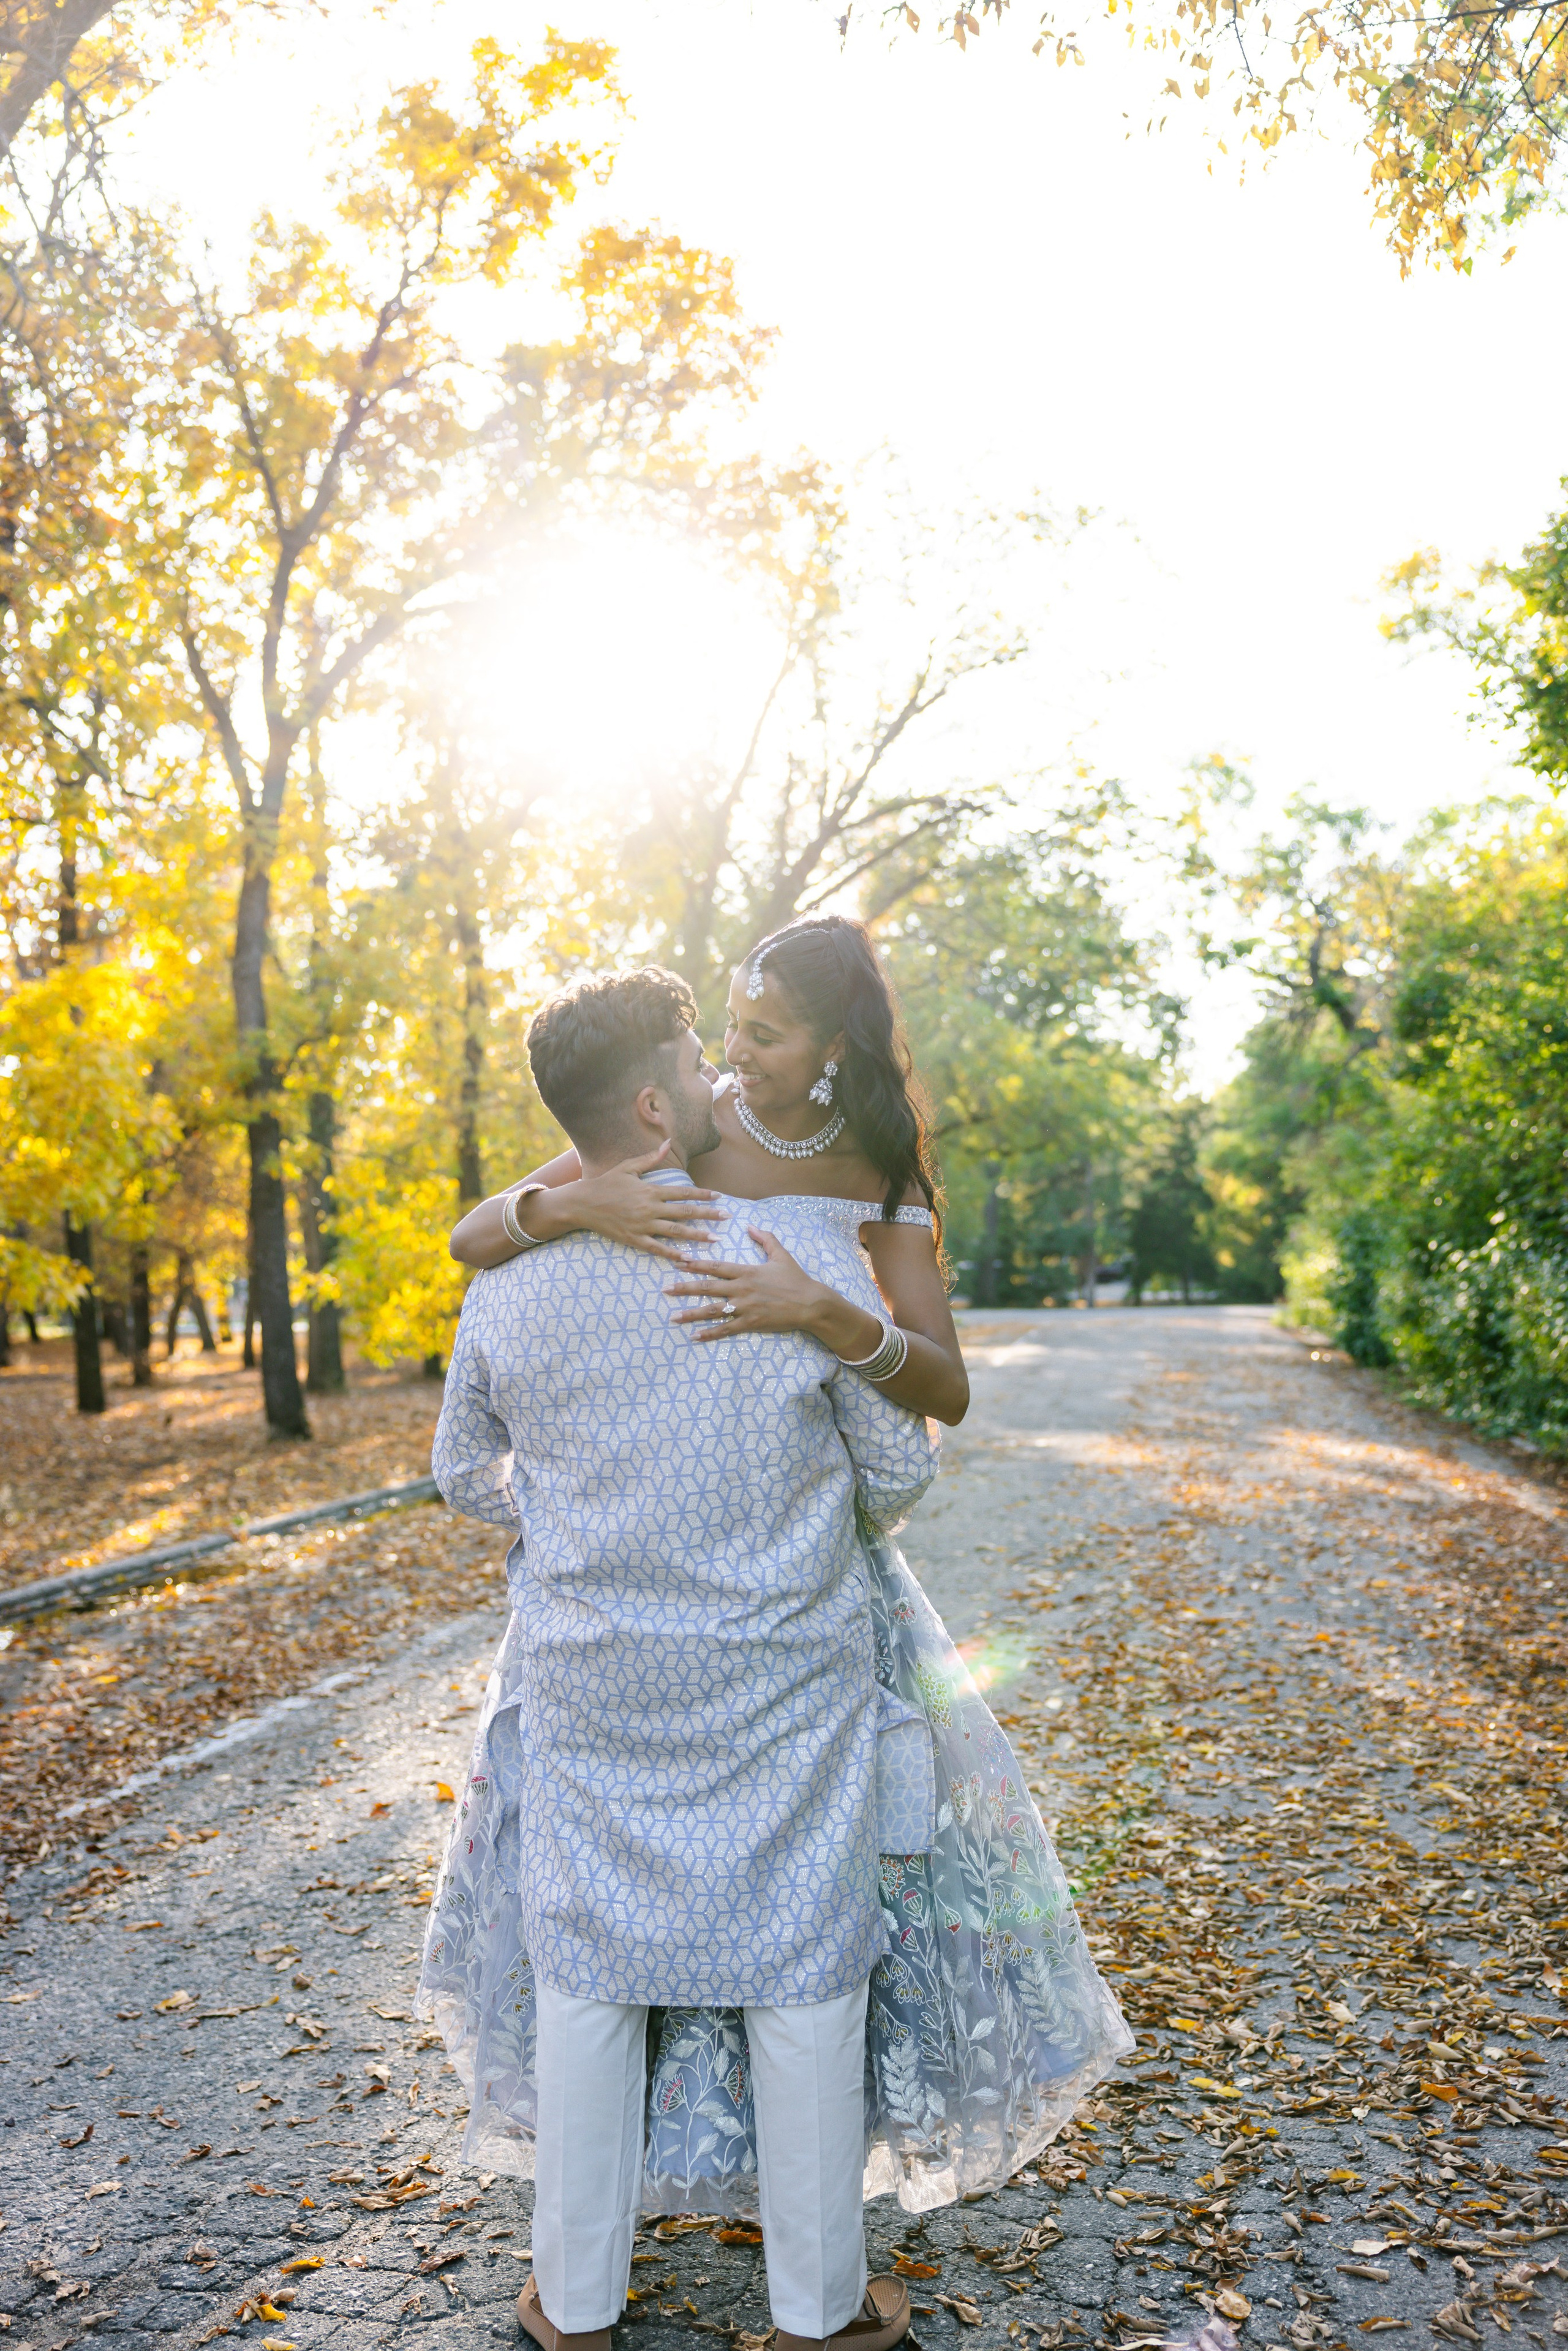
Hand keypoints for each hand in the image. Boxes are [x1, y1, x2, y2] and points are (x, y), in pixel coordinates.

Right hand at [550, 1142, 724, 1262]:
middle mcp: (649, 1208)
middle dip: (708, 1215)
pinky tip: (687, 1258)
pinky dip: (672, 1253)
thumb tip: (669, 1142)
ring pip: (675, 1231)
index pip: (683, 1192)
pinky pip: (657, 1248)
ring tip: (714, 1239)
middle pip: (685, 1212)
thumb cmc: (606, 1183)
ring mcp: (642, 1225)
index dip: (702, 1194)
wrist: (582, 1204)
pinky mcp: (634, 1239)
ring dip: (697, 1236)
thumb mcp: (628, 1167)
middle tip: (726, 1217)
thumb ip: (651, 1158)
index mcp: (650, 1190)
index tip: (719, 1197)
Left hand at [665, 1228, 833, 1340]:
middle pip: (707, 1288)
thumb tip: (750, 1225)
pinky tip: (695, 1337)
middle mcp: (741, 1288)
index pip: (715, 1266)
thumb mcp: (781, 1255)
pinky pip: (726, 1329)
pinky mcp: (751, 1323)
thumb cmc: (796, 1279)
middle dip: (684, 1288)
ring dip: (691, 1314)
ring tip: (673, 1317)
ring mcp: (745, 1307)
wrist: (810, 1303)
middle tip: (665, 1290)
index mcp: (746, 1271)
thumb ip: (765, 1238)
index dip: (696, 1264)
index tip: (678, 1262)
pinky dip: (710, 1334)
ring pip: (712, 1310)